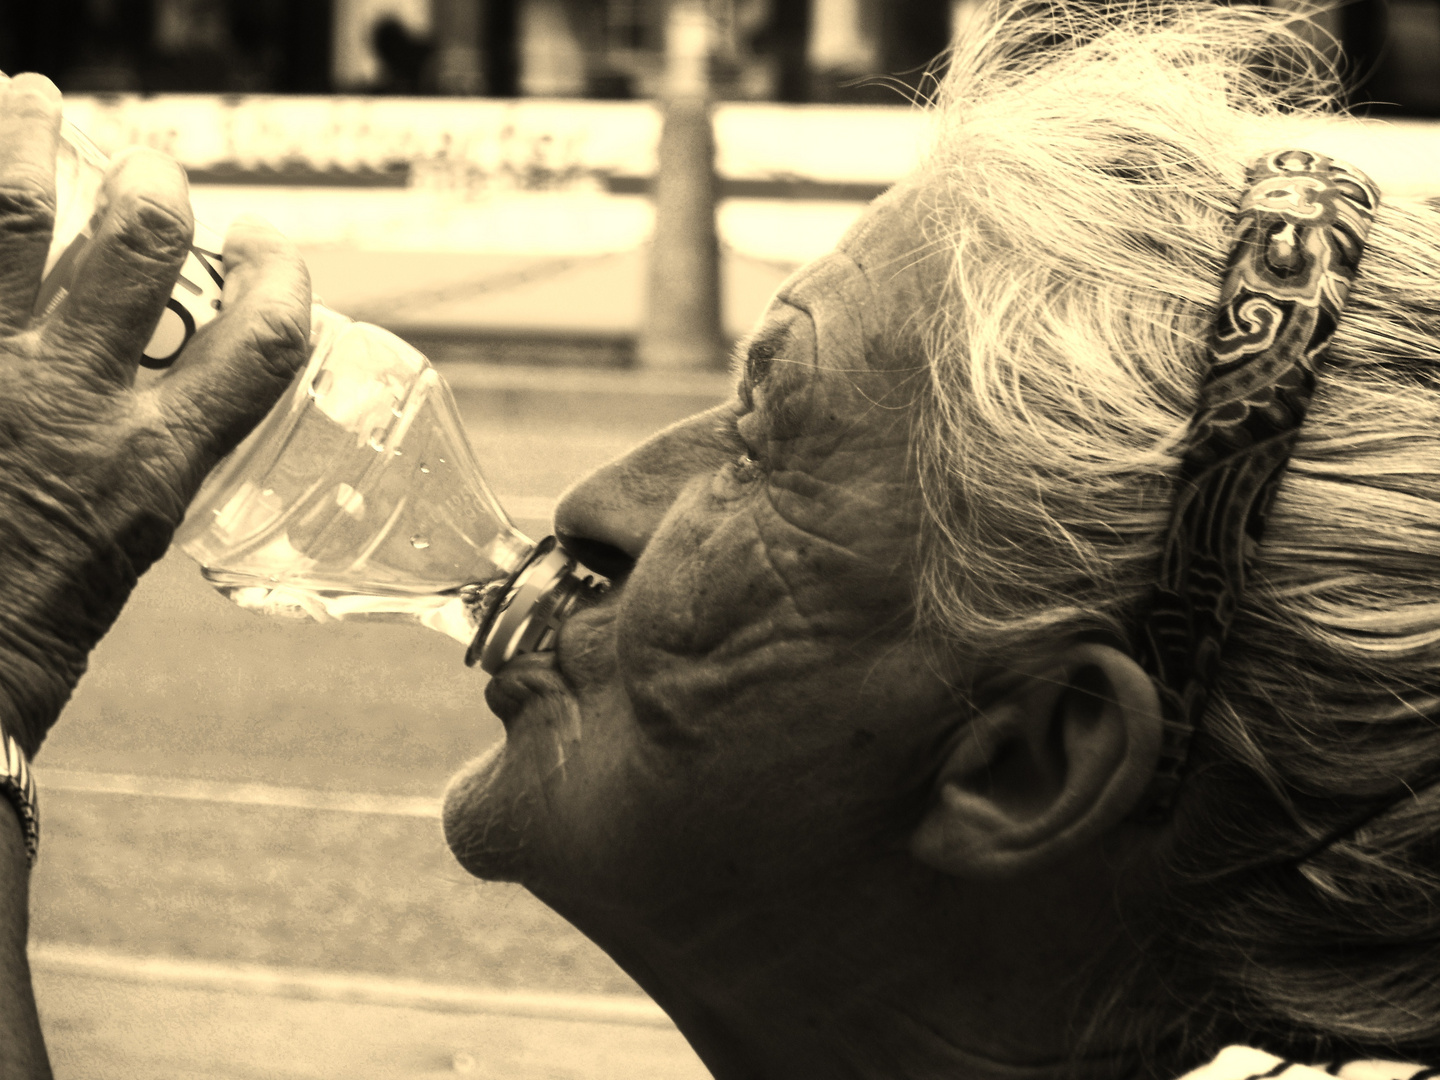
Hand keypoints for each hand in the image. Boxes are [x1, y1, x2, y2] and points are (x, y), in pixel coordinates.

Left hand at [0, 74, 311, 757]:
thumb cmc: (24, 639)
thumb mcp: (126, 546)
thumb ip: (147, 458)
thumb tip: (159, 394)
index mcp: (152, 463)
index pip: (259, 340)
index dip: (281, 276)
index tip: (270, 251)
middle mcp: (71, 403)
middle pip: (141, 246)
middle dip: (159, 186)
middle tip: (154, 167)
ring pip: (14, 215)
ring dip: (28, 139)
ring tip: (32, 101)